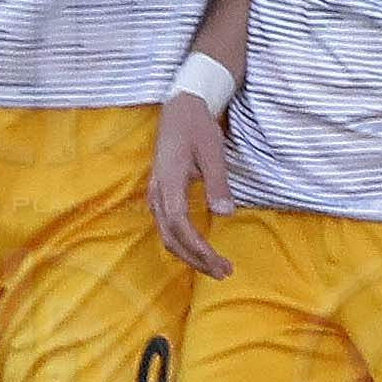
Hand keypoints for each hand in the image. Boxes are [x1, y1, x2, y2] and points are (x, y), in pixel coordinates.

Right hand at [148, 92, 234, 278]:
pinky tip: (200, 250)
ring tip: (215, 267)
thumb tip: (225, 213)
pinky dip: (183, 244)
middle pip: (171, 238)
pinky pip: (168, 228)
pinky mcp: (160, 195)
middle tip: (224, 272)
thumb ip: (217, 183)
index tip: (218, 261)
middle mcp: (157, 193)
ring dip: (190, 255)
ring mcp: (156, 195)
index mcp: (169, 183)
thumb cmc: (197, 128)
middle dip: (196, 259)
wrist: (180, 109)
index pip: (179, 225)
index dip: (197, 247)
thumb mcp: (212, 152)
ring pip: (168, 236)